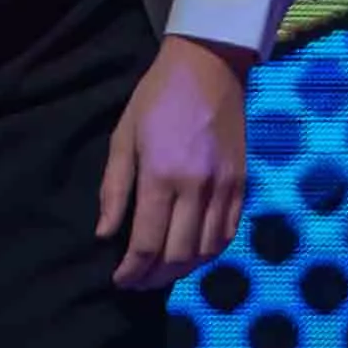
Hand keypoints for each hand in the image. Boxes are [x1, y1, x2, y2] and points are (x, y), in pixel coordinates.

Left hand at [100, 36, 251, 287]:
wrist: (209, 65)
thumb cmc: (157, 98)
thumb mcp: (124, 137)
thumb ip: (114, 189)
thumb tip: (105, 234)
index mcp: (161, 176)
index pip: (147, 243)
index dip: (132, 271)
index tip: (120, 280)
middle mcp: (196, 188)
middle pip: (178, 255)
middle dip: (155, 277)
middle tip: (139, 282)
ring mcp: (224, 187)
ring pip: (207, 250)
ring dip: (184, 270)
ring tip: (164, 273)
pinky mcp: (242, 183)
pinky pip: (229, 232)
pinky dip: (211, 252)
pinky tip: (193, 254)